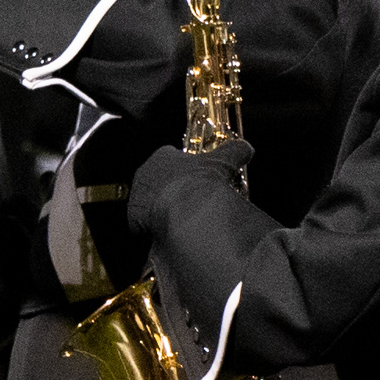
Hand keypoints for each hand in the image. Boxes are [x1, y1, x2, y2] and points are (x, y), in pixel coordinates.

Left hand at [128, 140, 251, 234]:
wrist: (184, 211)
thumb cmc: (200, 181)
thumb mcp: (223, 162)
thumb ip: (234, 151)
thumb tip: (246, 148)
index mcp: (162, 156)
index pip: (169, 156)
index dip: (183, 167)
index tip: (194, 176)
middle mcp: (145, 173)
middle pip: (157, 180)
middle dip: (171, 188)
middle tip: (188, 200)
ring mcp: (137, 197)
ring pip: (149, 201)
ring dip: (162, 207)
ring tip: (180, 218)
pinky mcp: (133, 218)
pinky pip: (144, 222)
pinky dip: (155, 226)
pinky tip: (170, 231)